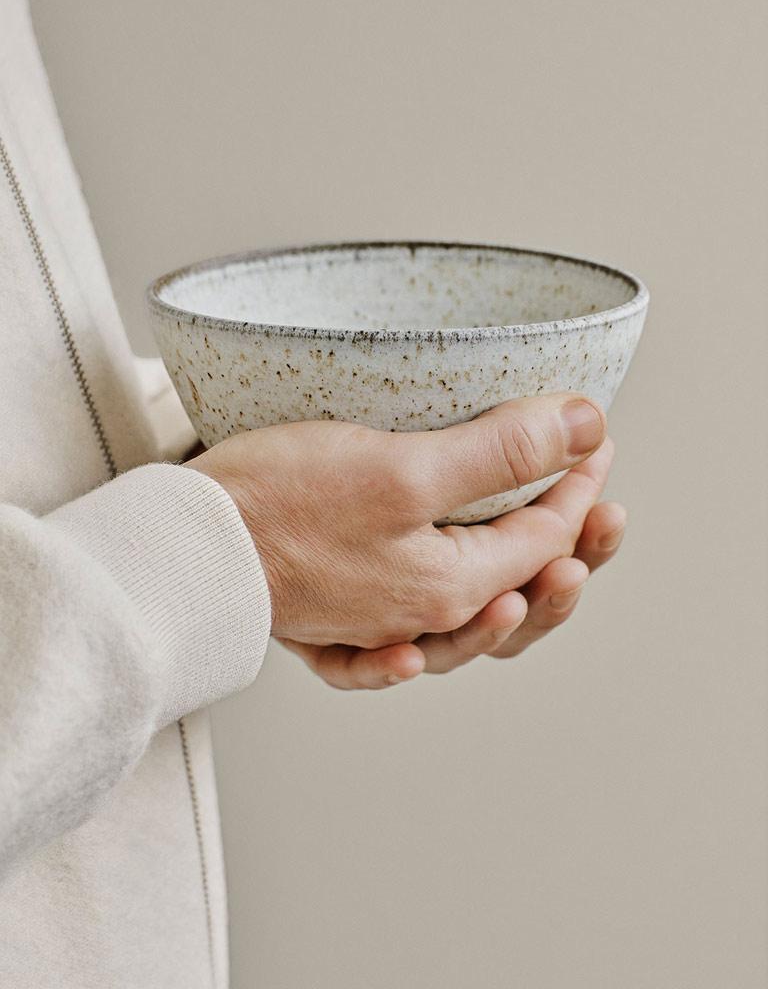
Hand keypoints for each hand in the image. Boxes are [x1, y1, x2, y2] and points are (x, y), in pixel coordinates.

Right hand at [187, 392, 605, 650]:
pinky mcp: (329, 614)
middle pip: (518, 589)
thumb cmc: (283, 504)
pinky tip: (422, 657)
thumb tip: (583, 427)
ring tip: (561, 565)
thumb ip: (498, 452)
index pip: (542, 535)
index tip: (593, 435)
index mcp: (448, 586)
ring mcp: (373, 621)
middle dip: (571, 544)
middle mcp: (418, 616)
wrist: (184, 546)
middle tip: (601, 500)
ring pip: (467, 619)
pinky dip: (415, 657)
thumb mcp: (403, 468)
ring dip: (520, 594)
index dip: (578, 481)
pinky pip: (385, 655)